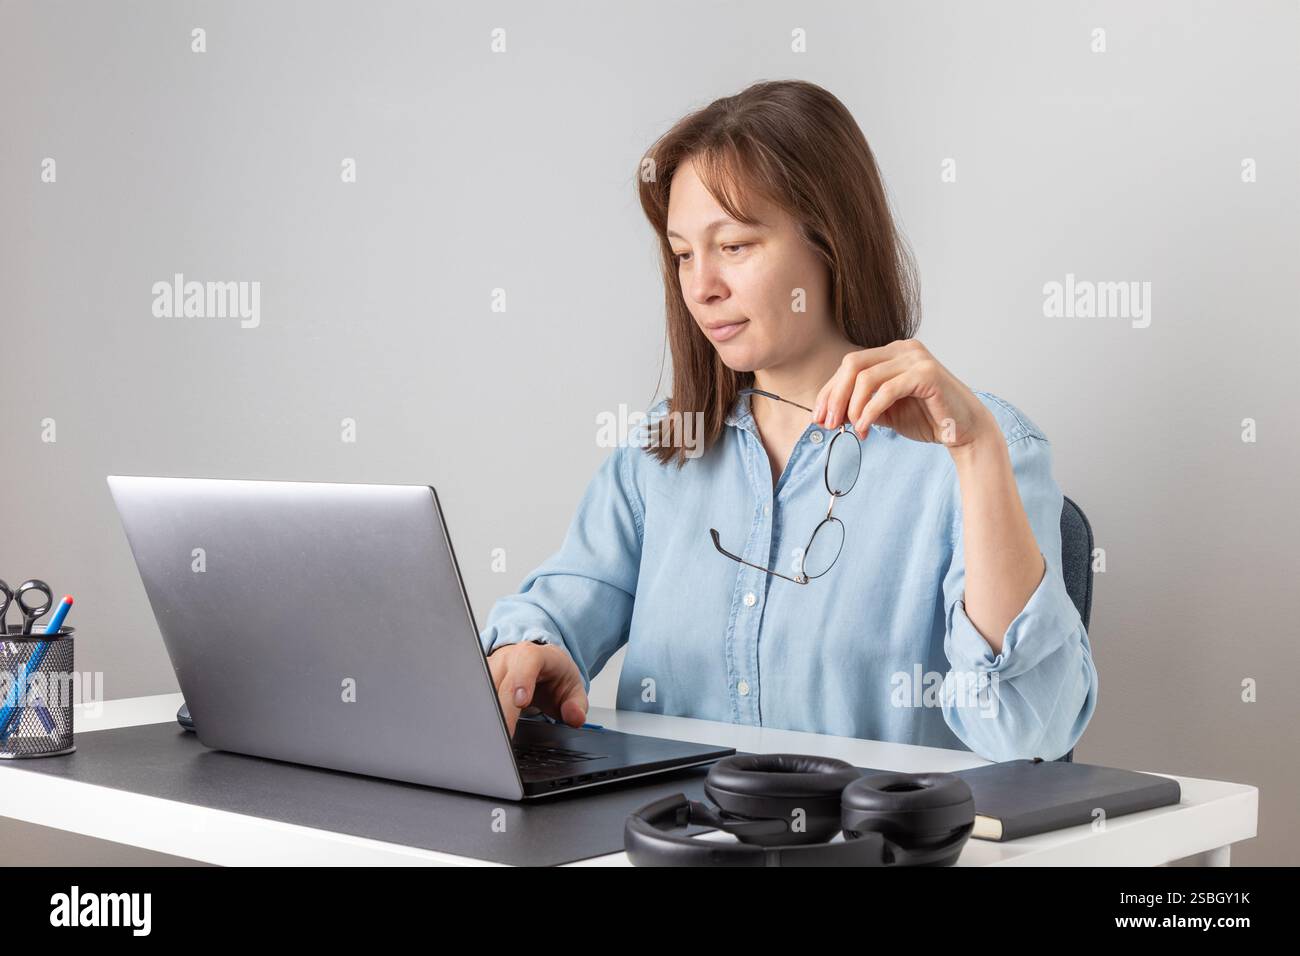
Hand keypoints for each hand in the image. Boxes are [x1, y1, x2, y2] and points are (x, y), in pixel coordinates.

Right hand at [486, 641, 588, 737]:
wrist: (541, 665)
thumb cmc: (555, 676)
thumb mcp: (573, 689)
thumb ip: (577, 705)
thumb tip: (574, 717)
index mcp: (536, 655)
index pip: (527, 661)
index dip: (523, 680)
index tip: (521, 702)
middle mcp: (509, 658)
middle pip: (499, 680)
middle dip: (500, 710)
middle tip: (504, 738)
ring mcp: (491, 667)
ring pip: (480, 688)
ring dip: (485, 713)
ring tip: (490, 737)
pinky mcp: (478, 679)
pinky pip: (473, 694)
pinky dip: (477, 713)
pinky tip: (479, 730)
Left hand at [811, 339, 997, 449]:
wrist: (964, 430)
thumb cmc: (927, 418)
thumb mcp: (885, 411)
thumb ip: (861, 406)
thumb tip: (828, 414)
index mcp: (892, 353)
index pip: (849, 365)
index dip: (829, 391)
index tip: (818, 417)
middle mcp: (903, 349)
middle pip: (852, 365)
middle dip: (835, 396)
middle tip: (828, 423)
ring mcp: (916, 358)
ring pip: (866, 377)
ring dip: (852, 406)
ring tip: (851, 428)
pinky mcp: (927, 374)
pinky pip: (887, 390)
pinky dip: (870, 411)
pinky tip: (865, 428)